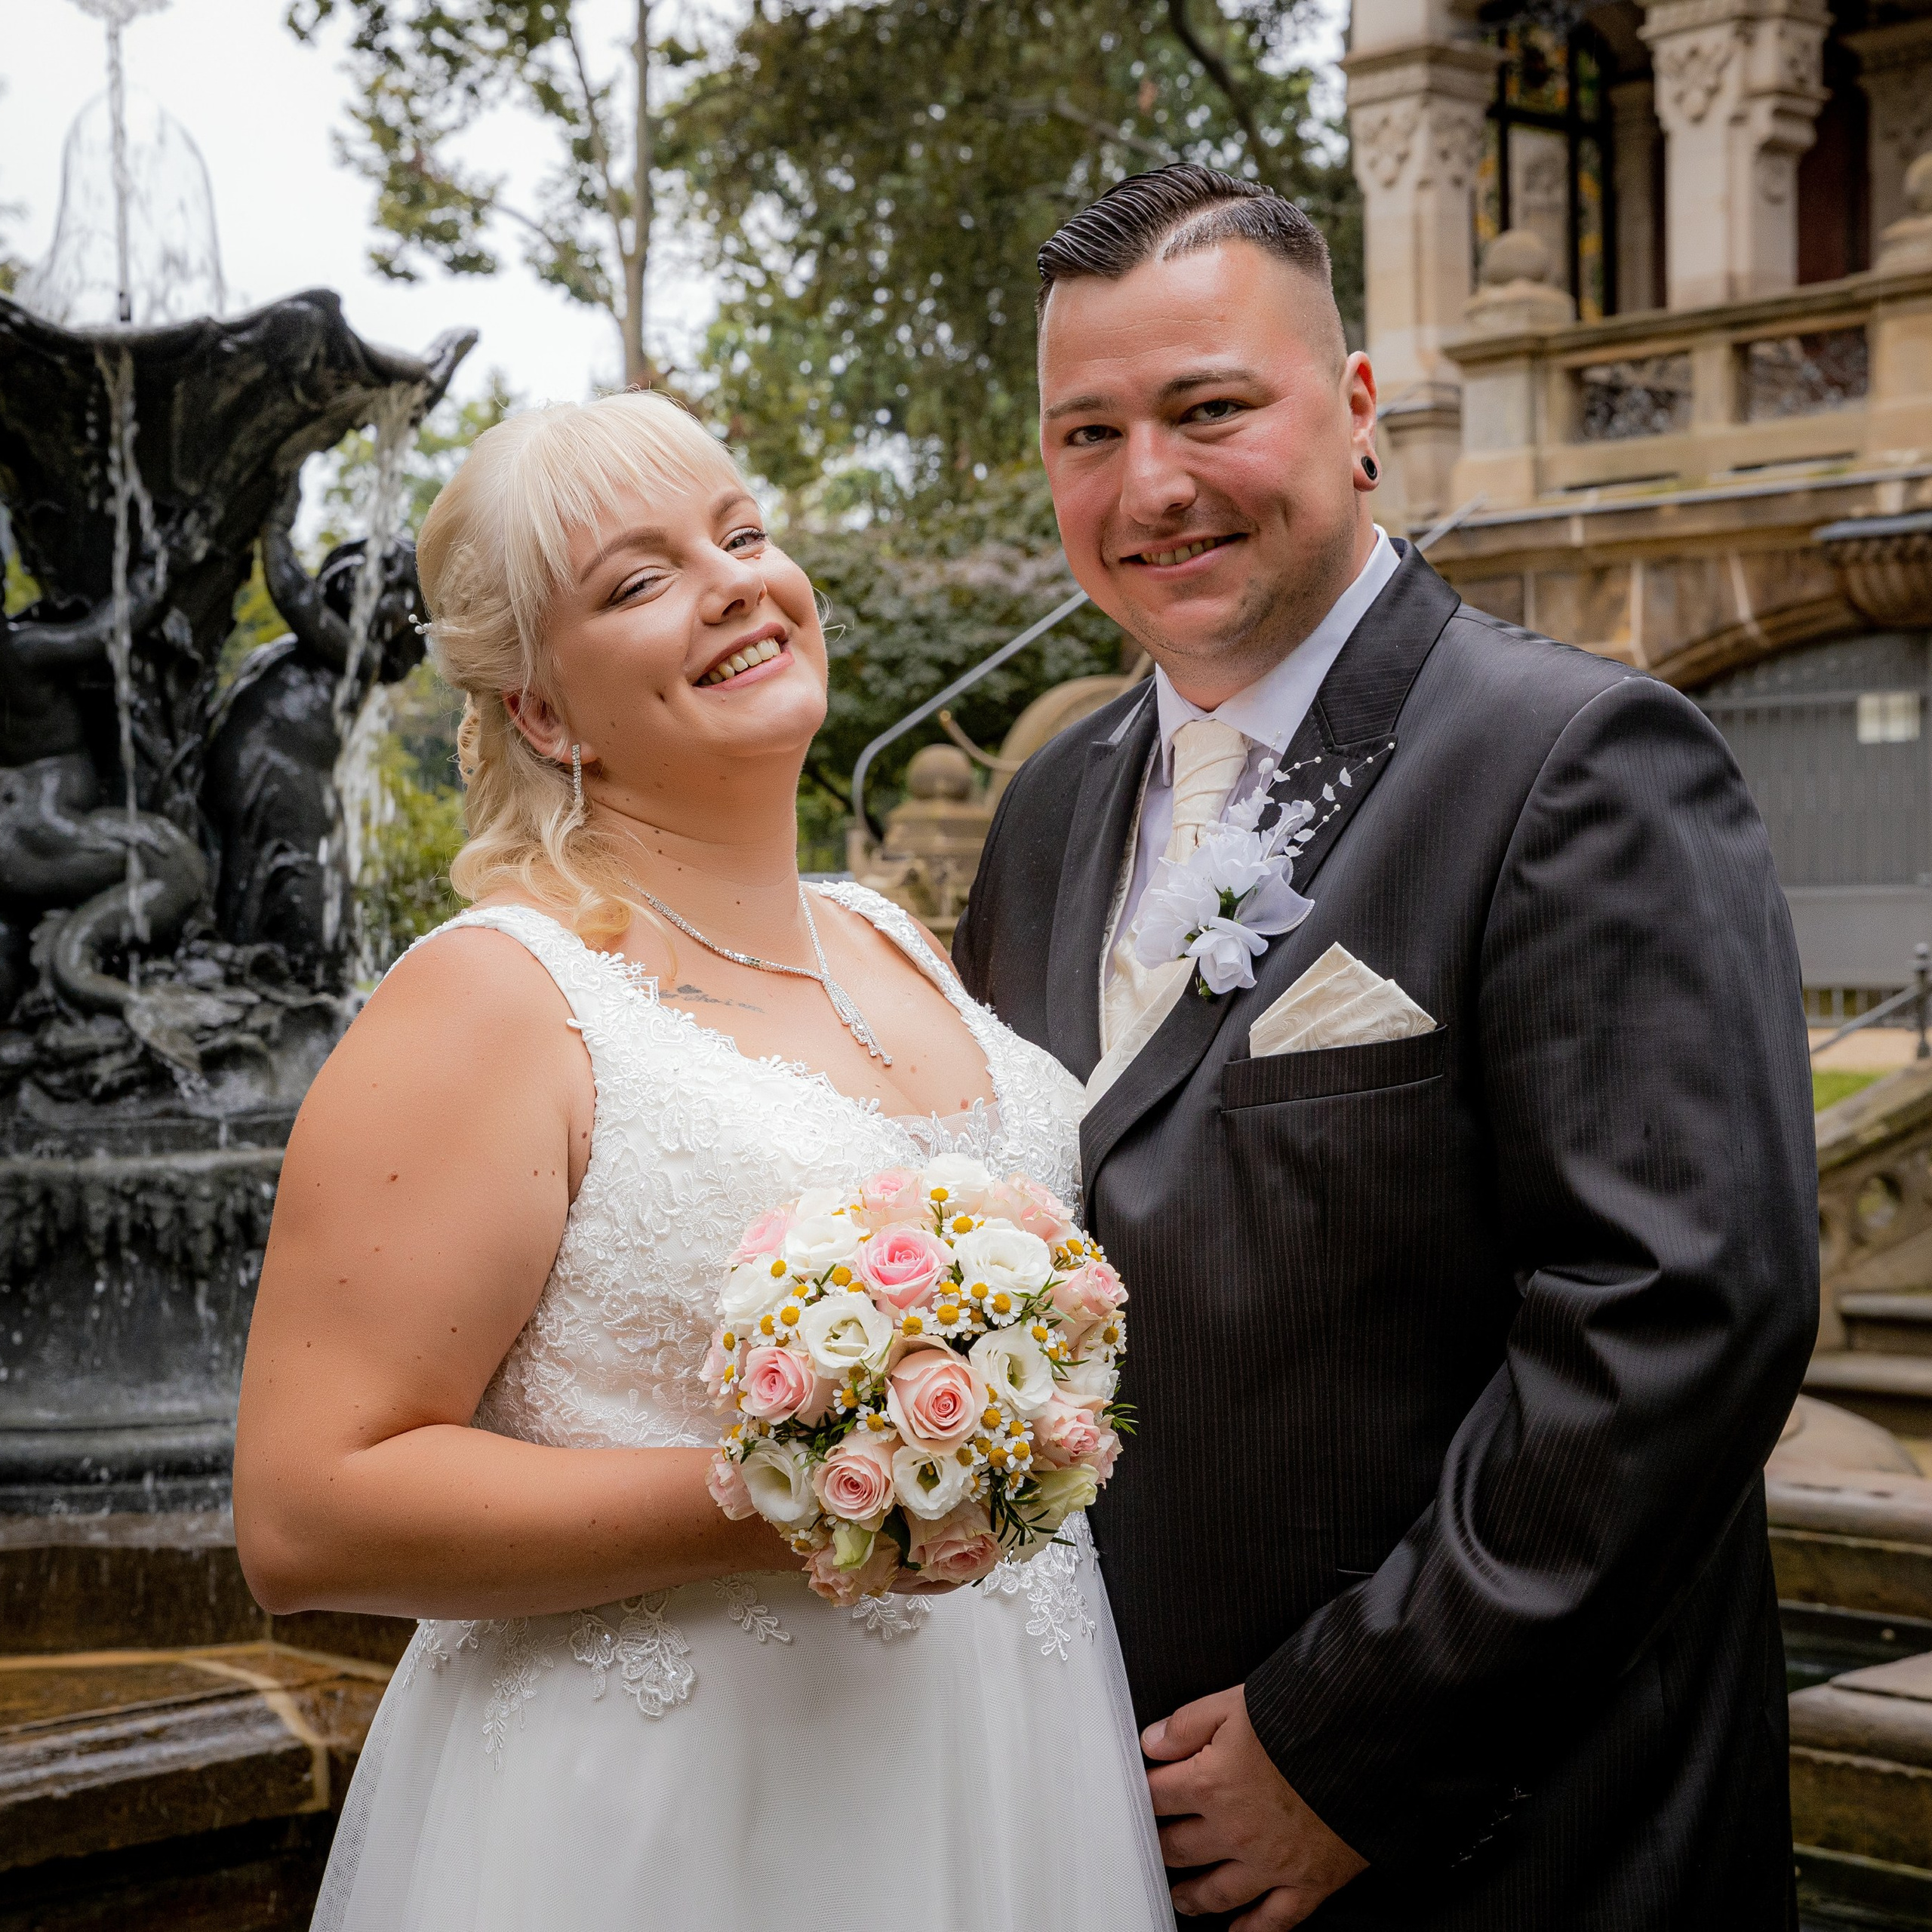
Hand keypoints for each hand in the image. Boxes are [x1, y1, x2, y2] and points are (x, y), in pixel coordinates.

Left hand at [1143, 1684, 1366, 1927]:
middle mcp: (1234, 1831)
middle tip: (1153, 1846)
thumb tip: (1152, 1742)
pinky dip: (1251, 1931)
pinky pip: (1274, 1920)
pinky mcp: (1308, 1883)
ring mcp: (1270, 1863)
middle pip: (1179, 1849)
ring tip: (1180, 1895)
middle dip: (1161, 1846)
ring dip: (1192, 1896)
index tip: (1139, 1796)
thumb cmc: (1303, 1717)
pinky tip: (1236, 1931)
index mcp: (1211, 1783)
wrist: (1366, 1744)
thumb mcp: (1234, 1702)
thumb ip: (1187, 1724)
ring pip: (1217, 1892)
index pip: (1157, 1796)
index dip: (1144, 1794)